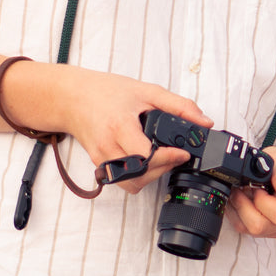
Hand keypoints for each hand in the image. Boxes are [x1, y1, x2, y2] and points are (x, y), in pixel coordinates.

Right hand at [5, 63, 208, 194]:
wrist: (71, 97)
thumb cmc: (107, 92)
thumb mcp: (147, 91)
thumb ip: (179, 106)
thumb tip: (205, 123)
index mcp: (120, 126)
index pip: (145, 155)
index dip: (167, 157)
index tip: (181, 152)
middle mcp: (108, 147)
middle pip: (141, 175)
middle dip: (163, 168)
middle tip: (175, 153)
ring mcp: (102, 159)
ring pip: (132, 184)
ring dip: (151, 176)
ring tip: (161, 157)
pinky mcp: (99, 166)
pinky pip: (123, 182)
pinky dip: (139, 176)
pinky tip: (146, 160)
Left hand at [226, 145, 275, 237]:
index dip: (261, 200)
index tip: (256, 185)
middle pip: (260, 226)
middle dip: (244, 206)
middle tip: (241, 188)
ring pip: (249, 229)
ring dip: (238, 210)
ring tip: (239, 193)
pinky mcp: (266, 231)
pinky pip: (245, 229)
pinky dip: (237, 214)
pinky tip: (240, 200)